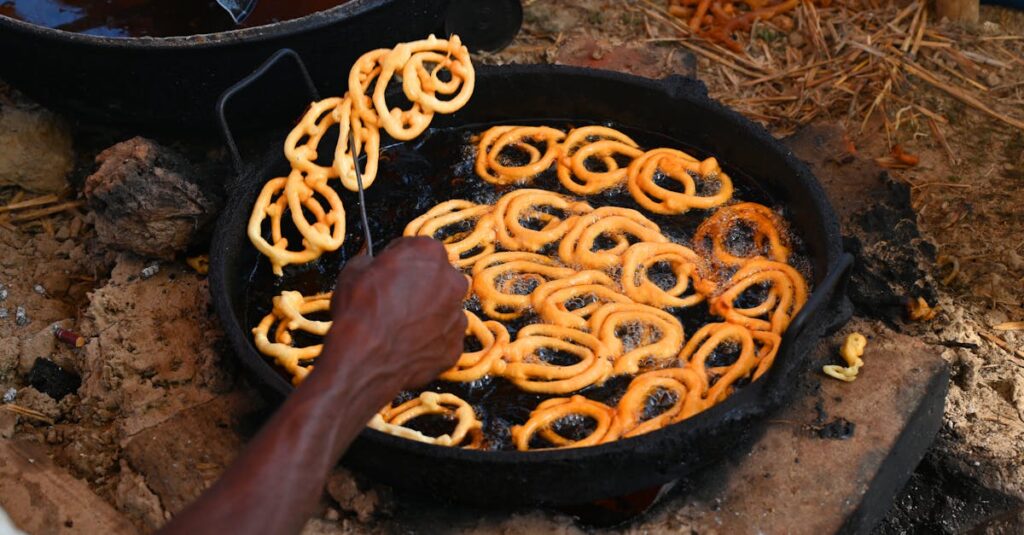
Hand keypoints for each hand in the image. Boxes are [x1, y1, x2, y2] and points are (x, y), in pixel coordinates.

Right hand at [320, 237, 467, 389]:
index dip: (400, 261)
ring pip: (444, 310)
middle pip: (438, 279)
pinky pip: (443, 339)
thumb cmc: (359, 310)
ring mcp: (458, 316)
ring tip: (400, 327)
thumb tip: (371, 263)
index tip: (389, 273)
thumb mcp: (354, 270)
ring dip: (428, 314)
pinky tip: (407, 346)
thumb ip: (371, 261)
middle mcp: (453, 282)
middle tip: (396, 301)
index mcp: (430, 254)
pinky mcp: (455, 346)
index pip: (419, 249)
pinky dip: (430, 342)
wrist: (363, 358)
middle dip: (421, 286)